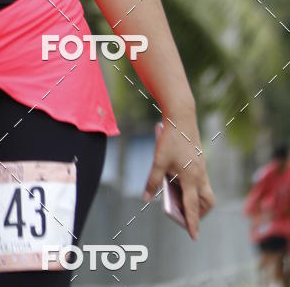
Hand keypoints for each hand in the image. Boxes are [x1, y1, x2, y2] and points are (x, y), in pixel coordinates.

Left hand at [143, 116, 215, 239]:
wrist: (182, 117)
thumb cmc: (170, 139)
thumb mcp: (158, 160)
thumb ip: (153, 180)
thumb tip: (146, 198)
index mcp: (191, 178)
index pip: (193, 207)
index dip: (192, 223)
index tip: (194, 237)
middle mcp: (200, 175)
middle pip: (206, 202)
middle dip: (199, 213)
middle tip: (186, 216)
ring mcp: (202, 168)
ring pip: (205, 191)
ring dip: (197, 199)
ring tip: (180, 198)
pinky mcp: (200, 161)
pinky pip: (201, 180)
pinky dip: (193, 186)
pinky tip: (179, 180)